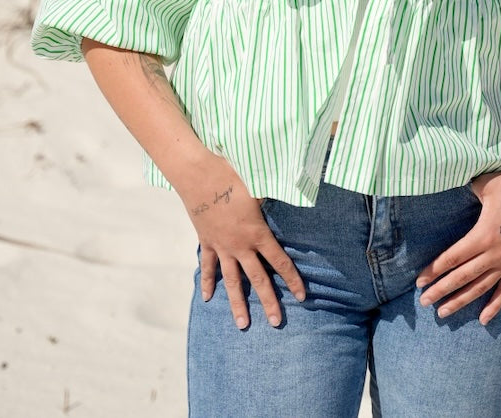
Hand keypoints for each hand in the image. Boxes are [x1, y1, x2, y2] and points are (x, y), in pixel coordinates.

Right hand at [180, 156, 305, 329]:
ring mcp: (222, 246)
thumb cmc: (233, 177)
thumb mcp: (260, 187)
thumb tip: (294, 192)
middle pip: (257, 279)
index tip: (302, 297)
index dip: (292, 280)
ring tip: (243, 324)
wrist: (199, 176)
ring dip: (238, 303)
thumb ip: (275, 197)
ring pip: (232, 281)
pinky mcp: (207, 241)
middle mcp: (240, 246)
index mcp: (257, 233)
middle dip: (269, 302)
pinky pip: (209, 267)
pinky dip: (208, 282)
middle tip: (276, 323)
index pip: (280, 262)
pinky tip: (208, 298)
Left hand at [415, 171, 500, 325]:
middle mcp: (494, 254)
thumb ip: (467, 190)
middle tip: (423, 301)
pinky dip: (494, 306)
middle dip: (441, 290)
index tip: (420, 281)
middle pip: (462, 277)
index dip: (435, 270)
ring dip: (460, 301)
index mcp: (483, 235)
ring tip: (443, 312)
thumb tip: (452, 183)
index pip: (453, 258)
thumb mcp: (486, 185)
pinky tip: (483, 320)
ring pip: (480, 288)